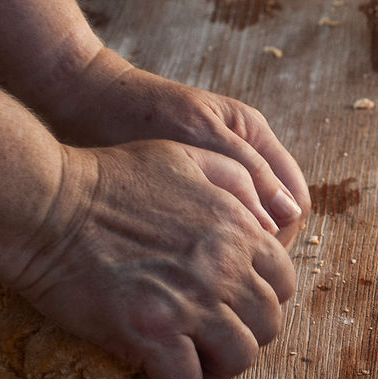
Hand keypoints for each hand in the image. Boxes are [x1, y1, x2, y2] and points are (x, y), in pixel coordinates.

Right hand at [0, 141, 297, 378]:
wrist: (46, 205)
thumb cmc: (109, 179)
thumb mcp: (187, 157)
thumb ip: (239, 180)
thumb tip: (273, 219)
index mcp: (237, 228)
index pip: (283, 283)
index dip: (260, 301)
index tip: (232, 308)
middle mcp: (224, 268)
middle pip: (267, 326)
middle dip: (242, 337)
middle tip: (210, 340)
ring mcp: (190, 302)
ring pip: (237, 360)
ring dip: (216, 369)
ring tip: (188, 363)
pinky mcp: (151, 333)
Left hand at [31, 48, 309, 247]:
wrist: (82, 104)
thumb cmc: (138, 112)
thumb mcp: (197, 135)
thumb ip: (248, 170)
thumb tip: (288, 214)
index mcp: (255, 136)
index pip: (294, 199)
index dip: (282, 235)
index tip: (251, 262)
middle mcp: (244, 156)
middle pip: (276, 218)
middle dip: (260, 249)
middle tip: (227, 274)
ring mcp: (219, 173)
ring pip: (246, 226)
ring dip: (234, 251)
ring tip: (204, 271)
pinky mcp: (190, 189)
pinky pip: (216, 226)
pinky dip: (209, 246)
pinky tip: (184, 259)